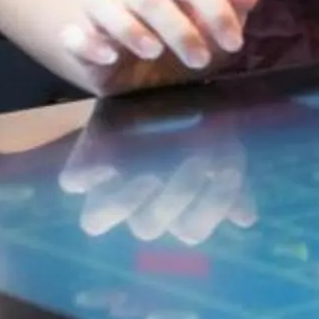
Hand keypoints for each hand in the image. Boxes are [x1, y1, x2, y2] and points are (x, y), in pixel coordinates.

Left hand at [57, 115, 256, 244]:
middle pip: (147, 227)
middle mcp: (137, 208)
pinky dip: (88, 176)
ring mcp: (105, 191)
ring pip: (96, 221)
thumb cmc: (203, 125)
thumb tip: (245, 218)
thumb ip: (233, 186)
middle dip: (176, 196)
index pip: (190, 231)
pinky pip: (73, 182)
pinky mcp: (81, 166)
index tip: (229, 170)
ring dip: (126, 202)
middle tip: (198, 160)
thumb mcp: (225, 152)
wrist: (173, 87)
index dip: (208, 207)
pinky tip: (111, 161)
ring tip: (151, 174)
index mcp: (174, 212)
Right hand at [63, 0, 259, 86]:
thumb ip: (230, 13)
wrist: (130, 74)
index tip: (235, 44)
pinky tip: (109, 58)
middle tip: (201, 60)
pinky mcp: (80, 40)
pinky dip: (88, 42)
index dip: (216, 9)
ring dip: (129, 27)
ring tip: (153, 53)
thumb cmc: (176, 50)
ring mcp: (104, 17)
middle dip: (180, 28)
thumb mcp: (209, 38)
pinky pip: (74, 34)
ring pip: (104, 3)